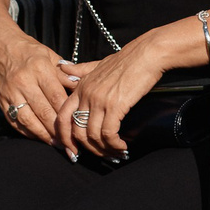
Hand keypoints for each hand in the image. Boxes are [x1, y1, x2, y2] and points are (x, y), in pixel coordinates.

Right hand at [0, 32, 75, 143]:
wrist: (0, 47)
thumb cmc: (30, 51)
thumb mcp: (51, 56)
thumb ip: (65, 74)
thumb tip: (80, 89)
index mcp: (39, 69)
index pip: (56, 97)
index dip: (67, 114)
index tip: (78, 125)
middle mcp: (24, 82)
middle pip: (44, 111)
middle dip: (58, 130)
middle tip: (71, 142)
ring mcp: (11, 93)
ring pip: (29, 120)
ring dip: (44, 135)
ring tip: (57, 144)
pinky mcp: (2, 101)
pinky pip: (16, 121)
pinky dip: (28, 132)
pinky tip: (40, 137)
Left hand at [53, 30, 177, 156]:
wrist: (147, 54)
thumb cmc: (128, 59)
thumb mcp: (98, 64)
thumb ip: (80, 70)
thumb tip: (63, 67)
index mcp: (80, 87)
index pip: (62, 117)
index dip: (65, 137)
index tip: (74, 150)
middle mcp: (86, 95)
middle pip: (76, 131)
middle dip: (87, 149)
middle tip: (99, 155)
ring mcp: (99, 100)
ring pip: (92, 135)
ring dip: (103, 149)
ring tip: (115, 153)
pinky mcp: (115, 105)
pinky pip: (108, 133)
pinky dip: (114, 144)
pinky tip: (122, 146)